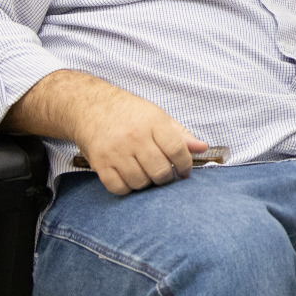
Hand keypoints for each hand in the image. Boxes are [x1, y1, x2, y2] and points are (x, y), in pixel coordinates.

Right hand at [72, 88, 208, 195]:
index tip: (185, 171)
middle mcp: (134, 137)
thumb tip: (202, 148)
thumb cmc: (130, 113)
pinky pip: (118, 187)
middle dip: (167, 178)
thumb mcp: (159, 116)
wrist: (93, 107)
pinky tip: (131, 179)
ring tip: (148, 175)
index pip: (177, 150)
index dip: (185, 165)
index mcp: (153, 123)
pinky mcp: (100, 163)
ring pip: (140, 181)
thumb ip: (181, 134)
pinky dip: (128, 189)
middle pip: (160, 170)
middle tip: (165, 175)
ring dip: (148, 183)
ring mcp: (115, 151)